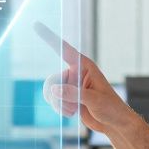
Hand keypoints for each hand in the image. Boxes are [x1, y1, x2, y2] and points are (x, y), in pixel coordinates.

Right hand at [36, 22, 132, 137]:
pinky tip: (74, 112)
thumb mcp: (94, 100)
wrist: (113, 123)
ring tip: (75, 110)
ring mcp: (71, 85)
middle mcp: (75, 73)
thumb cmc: (111, 108)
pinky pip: (54, 100)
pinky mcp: (68, 96)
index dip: (49, 38)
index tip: (35, 24)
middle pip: (52, 80)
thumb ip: (75, 93)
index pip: (64, 50)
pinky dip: (60, 109)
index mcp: (84, 66)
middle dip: (59, 96)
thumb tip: (55, 89)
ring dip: (60, 104)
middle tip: (72, 106)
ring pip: (51, 92)